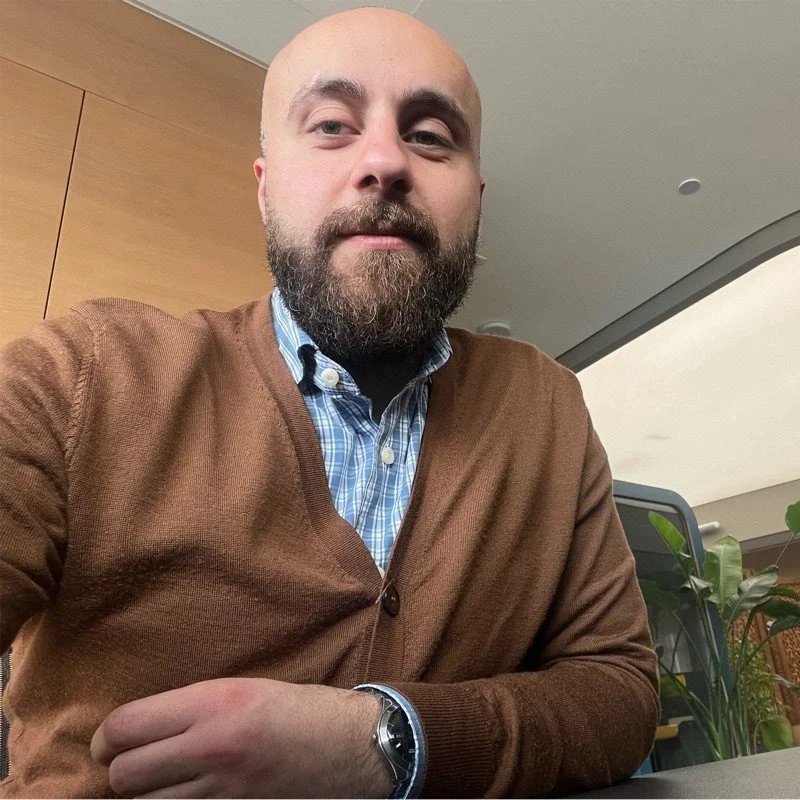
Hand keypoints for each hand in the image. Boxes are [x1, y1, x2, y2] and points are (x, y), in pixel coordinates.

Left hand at [90, 678, 391, 797]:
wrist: (353, 748)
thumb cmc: (300, 711)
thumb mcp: (244, 689)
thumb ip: (190, 708)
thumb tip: (137, 730)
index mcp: (215, 703)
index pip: (125, 727)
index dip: (106, 738)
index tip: (111, 742)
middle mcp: (213, 747)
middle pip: (124, 775)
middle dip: (122, 772)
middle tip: (137, 766)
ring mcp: (223, 793)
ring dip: (146, 799)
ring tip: (163, 785)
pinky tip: (186, 799)